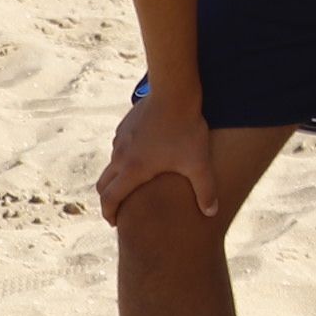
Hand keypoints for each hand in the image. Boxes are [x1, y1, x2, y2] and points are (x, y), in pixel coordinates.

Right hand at [96, 81, 216, 225]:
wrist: (174, 92)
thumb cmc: (186, 130)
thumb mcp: (198, 163)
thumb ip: (205, 190)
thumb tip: (211, 213)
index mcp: (132, 169)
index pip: (110, 198)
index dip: (109, 214)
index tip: (115, 223)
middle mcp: (120, 155)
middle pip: (104, 184)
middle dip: (109, 199)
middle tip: (119, 209)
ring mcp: (120, 139)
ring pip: (111, 164)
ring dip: (117, 177)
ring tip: (132, 184)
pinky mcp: (125, 125)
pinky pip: (119, 147)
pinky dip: (123, 158)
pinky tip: (141, 158)